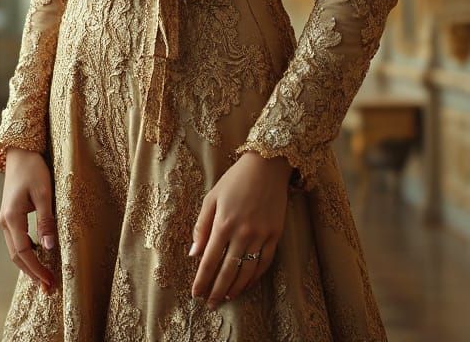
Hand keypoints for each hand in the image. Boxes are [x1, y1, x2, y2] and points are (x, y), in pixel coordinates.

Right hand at [0, 147, 57, 294]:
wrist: (20, 152)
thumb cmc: (33, 169)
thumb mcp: (44, 192)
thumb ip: (46, 220)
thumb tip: (49, 247)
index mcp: (12, 217)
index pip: (23, 252)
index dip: (36, 269)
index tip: (49, 282)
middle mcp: (4, 221)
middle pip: (16, 256)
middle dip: (31, 273)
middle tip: (48, 287)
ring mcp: (5, 219)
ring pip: (15, 250)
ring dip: (28, 265)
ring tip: (44, 277)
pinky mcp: (9, 216)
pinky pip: (16, 240)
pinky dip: (26, 253)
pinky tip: (38, 257)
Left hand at [190, 151, 291, 308]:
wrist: (266, 166)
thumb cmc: (234, 180)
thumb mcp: (212, 197)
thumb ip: (201, 226)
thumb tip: (194, 253)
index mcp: (223, 223)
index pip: (210, 260)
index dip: (202, 279)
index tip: (196, 293)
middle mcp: (242, 232)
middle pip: (228, 270)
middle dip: (217, 289)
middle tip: (209, 303)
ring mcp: (261, 235)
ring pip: (247, 270)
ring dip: (235, 287)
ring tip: (226, 297)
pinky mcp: (275, 235)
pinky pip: (265, 262)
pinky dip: (255, 277)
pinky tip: (247, 284)